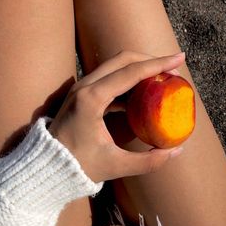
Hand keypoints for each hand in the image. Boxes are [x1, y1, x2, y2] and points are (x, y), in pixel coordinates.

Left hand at [48, 50, 184, 182]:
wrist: (46, 166)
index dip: (158, 64)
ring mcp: (81, 88)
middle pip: (122, 60)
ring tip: (160, 79)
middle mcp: (85, 87)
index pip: (131, 72)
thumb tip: (176, 152)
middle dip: (150, 60)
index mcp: (92, 99)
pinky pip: (109, 79)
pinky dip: (128, 81)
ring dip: (139, 68)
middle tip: (172, 68)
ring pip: (115, 66)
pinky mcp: (82, 95)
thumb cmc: (76, 166)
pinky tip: (142, 95)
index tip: (179, 58)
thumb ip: (148, 161)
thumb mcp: (115, 165)